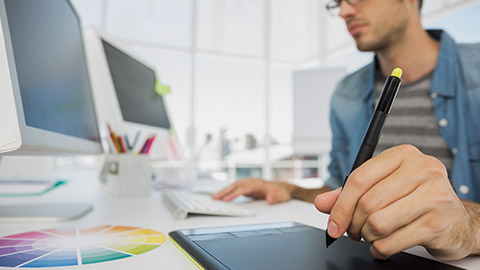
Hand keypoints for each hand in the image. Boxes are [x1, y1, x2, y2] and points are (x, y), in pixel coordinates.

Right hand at [212, 178, 292, 204]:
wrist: (282, 188)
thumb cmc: (281, 192)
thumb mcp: (282, 196)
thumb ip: (276, 197)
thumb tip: (269, 199)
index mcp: (258, 183)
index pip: (243, 189)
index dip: (234, 194)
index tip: (226, 199)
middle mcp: (251, 182)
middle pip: (235, 186)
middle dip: (224, 192)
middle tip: (215, 198)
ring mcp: (248, 184)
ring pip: (233, 186)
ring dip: (223, 191)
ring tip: (213, 197)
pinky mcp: (246, 187)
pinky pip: (234, 189)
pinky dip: (227, 192)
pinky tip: (221, 196)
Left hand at [314, 144, 476, 259]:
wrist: (456, 220)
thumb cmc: (415, 199)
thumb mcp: (383, 187)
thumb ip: (349, 194)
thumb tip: (322, 203)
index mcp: (403, 155)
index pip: (359, 178)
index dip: (340, 205)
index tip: (333, 223)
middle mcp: (422, 169)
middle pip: (367, 202)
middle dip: (353, 224)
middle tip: (354, 231)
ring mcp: (433, 196)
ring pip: (377, 224)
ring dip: (367, 236)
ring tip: (372, 235)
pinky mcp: (437, 223)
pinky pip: (391, 242)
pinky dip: (380, 249)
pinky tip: (384, 245)